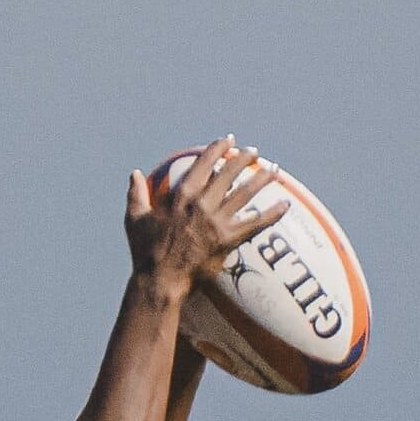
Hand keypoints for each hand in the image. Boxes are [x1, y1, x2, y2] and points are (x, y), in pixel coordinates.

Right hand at [124, 138, 285, 301]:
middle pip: (229, 173)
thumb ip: (136, 195)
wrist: (160, 280)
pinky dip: (272, 214)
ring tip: (273, 169)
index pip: (205, 163)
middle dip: (244, 158)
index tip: (229, 140)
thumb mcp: (135, 219)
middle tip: (254, 152)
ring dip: (261, 178)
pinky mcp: (227, 239)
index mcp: (181, 194)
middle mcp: (202, 202)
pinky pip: (255, 224)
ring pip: (245, 192)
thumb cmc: (145, 252)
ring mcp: (216, 221)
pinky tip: (285, 205)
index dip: (219, 148)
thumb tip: (134, 174)